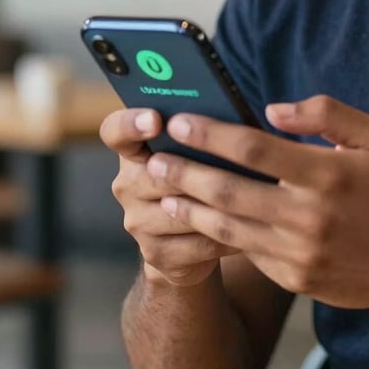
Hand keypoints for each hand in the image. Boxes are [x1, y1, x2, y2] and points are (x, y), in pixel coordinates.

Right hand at [99, 108, 238, 286]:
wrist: (193, 240)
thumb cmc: (204, 177)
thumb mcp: (201, 151)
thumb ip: (205, 133)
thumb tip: (238, 114)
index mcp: (134, 150)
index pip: (115, 131)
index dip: (131, 123)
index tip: (155, 119)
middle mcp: (128, 184)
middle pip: (157, 173)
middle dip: (197, 170)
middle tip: (232, 164)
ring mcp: (137, 221)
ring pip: (181, 210)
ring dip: (217, 205)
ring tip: (252, 197)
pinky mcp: (155, 253)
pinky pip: (197, 243)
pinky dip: (227, 235)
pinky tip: (252, 228)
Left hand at [150, 96, 368, 310]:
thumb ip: (326, 113)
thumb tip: (272, 109)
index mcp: (327, 174)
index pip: (254, 149)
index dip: (212, 133)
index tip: (181, 120)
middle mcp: (309, 216)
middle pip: (229, 191)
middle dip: (185, 172)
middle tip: (154, 157)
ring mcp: (299, 253)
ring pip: (228, 227)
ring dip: (190, 206)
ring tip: (162, 189)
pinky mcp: (294, 277)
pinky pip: (246, 251)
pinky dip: (217, 233)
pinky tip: (198, 217)